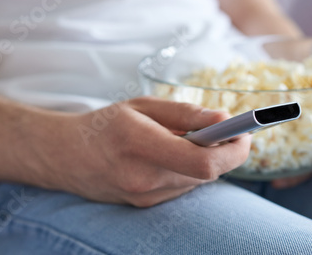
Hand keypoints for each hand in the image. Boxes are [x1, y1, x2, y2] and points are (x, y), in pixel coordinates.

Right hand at [42, 97, 250, 206]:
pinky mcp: (146, 205)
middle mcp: (144, 178)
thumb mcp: (142, 106)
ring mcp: (145, 197)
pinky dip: (188, 170)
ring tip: (184, 140)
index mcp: (140, 144)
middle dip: (222, 151)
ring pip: (197, 180)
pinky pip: (183, 187)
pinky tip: (169, 155)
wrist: (66, 157)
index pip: (203, 162)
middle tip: (218, 129)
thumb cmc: (103, 125)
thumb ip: (185, 113)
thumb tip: (224, 119)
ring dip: (204, 160)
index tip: (244, 133)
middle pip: (206, 173)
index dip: (234, 149)